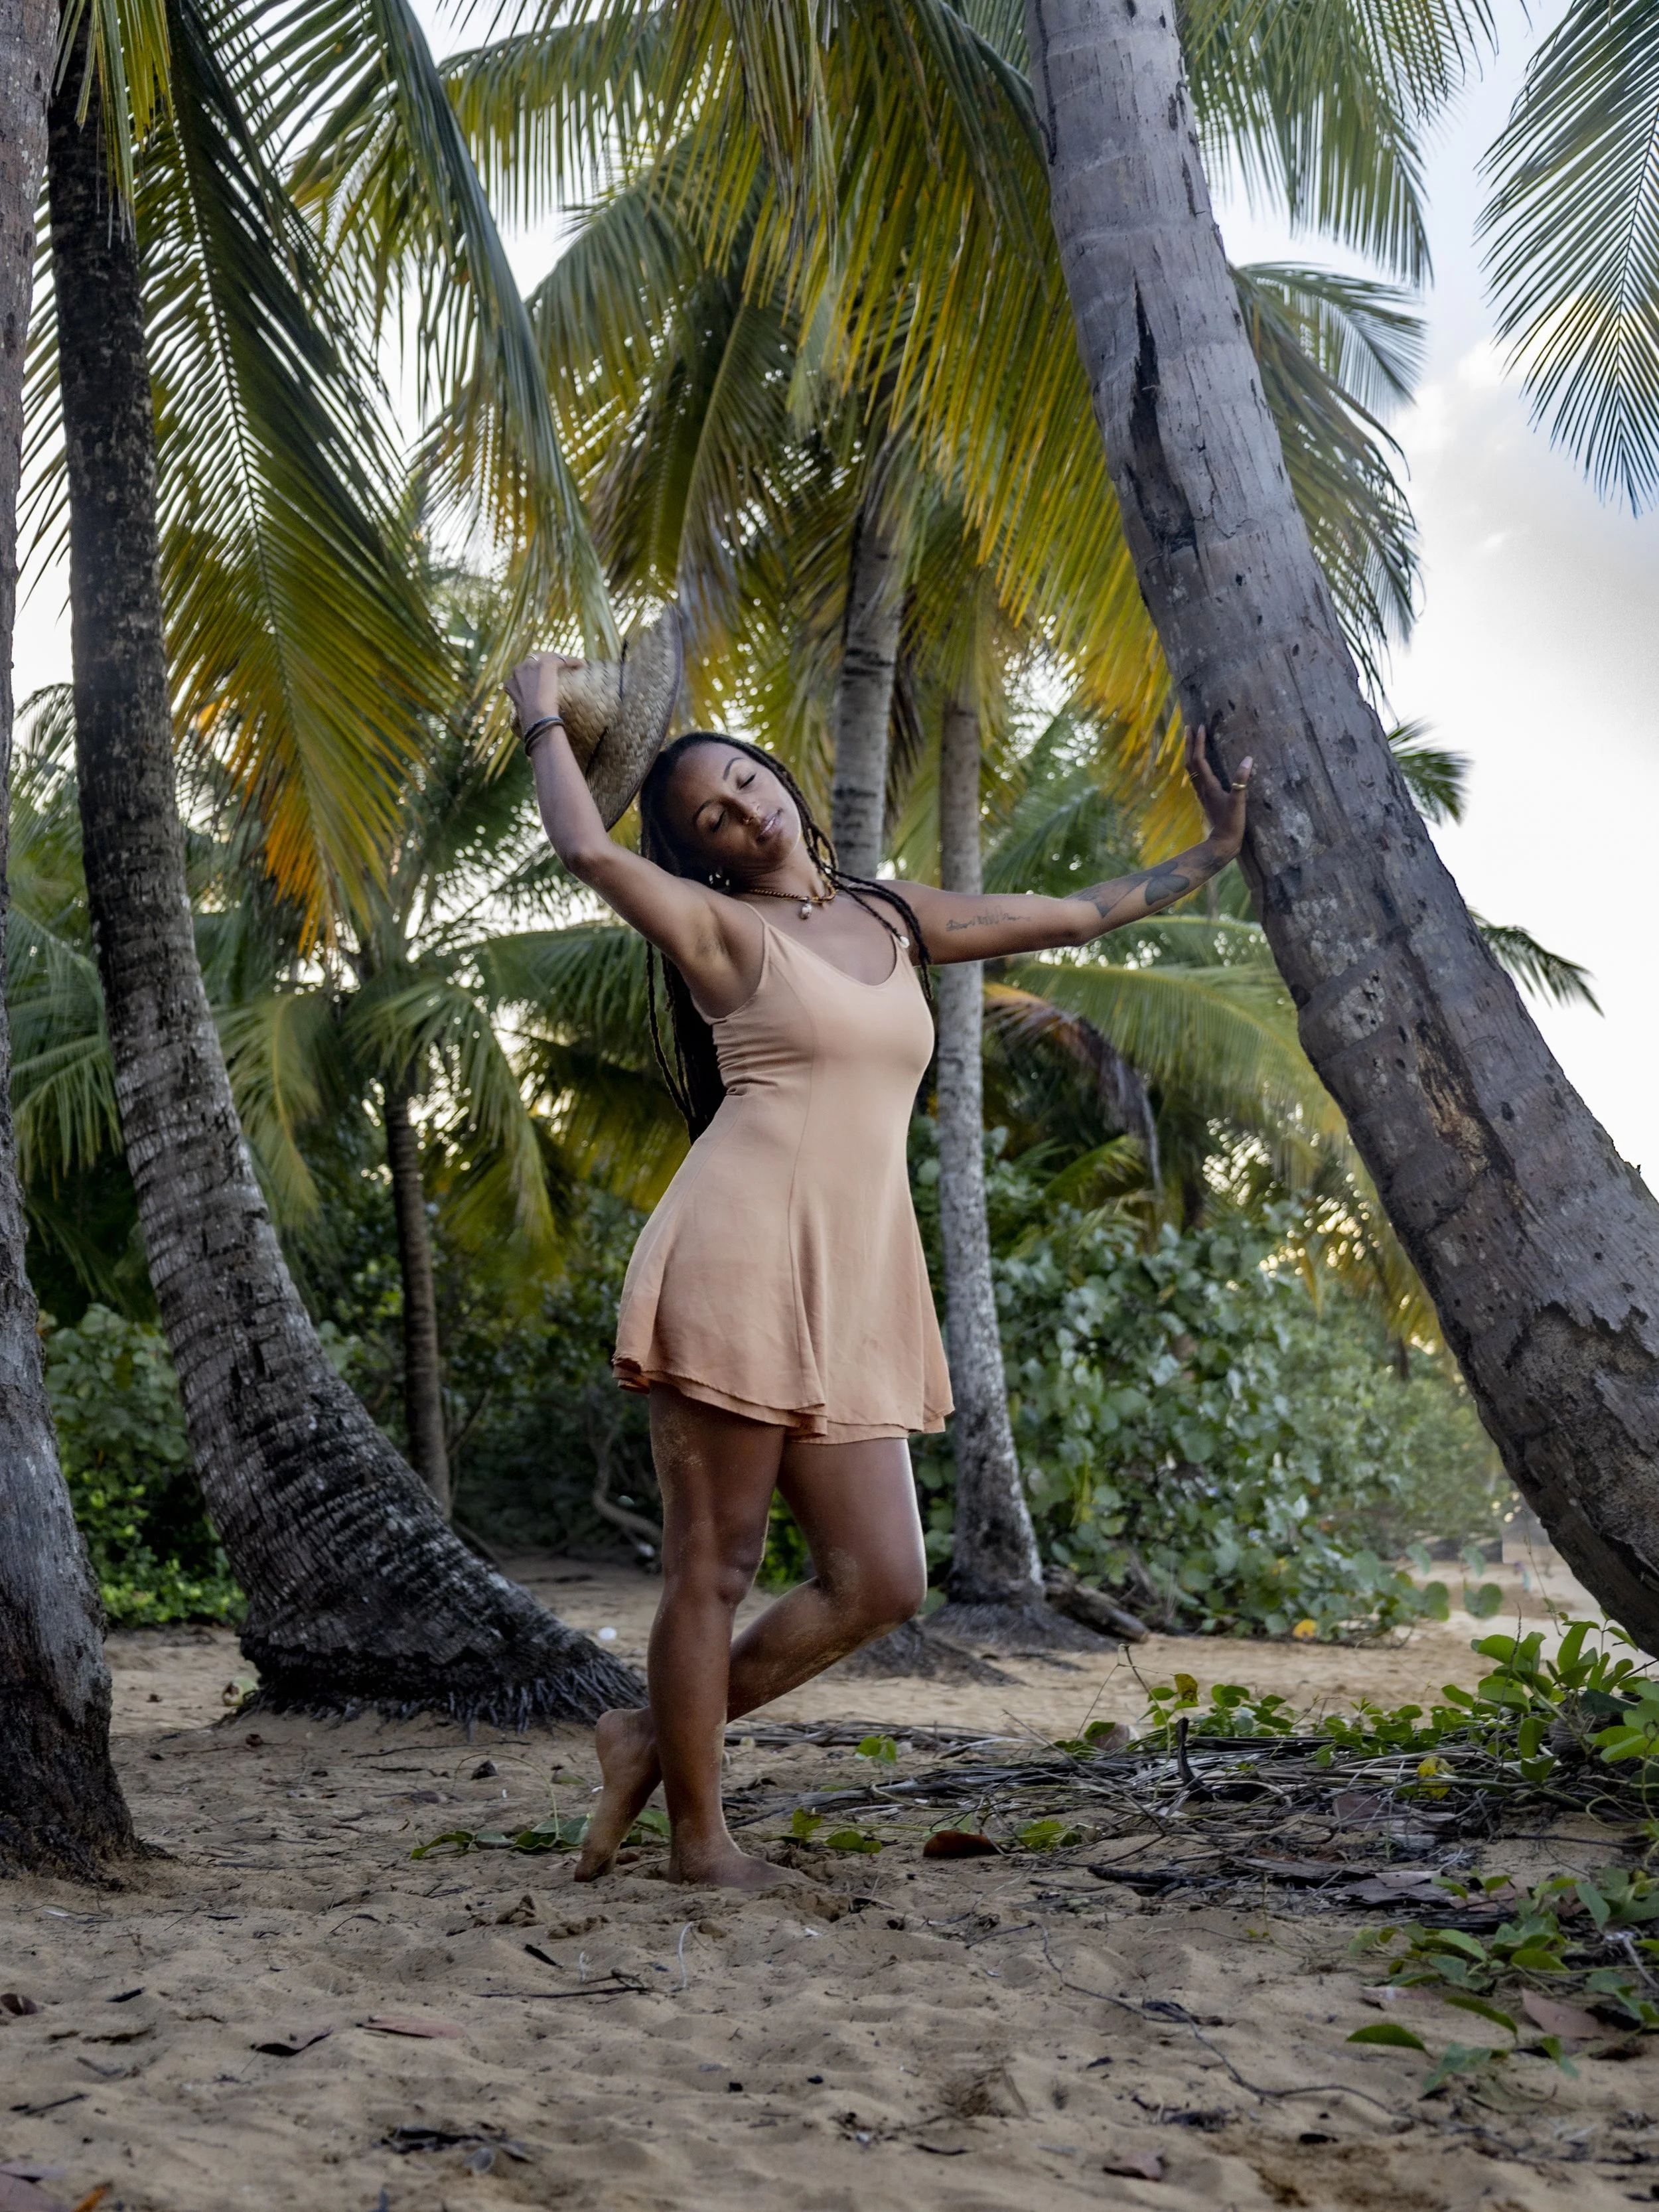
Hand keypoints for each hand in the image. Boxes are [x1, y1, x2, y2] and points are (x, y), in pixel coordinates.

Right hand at [505, 651, 583, 735]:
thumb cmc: (532, 719)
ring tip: (572, 662)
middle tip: (560, 665)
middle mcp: (519, 669)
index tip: (546, 674)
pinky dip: (572, 661)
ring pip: (549, 657)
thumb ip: (525, 703)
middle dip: (547, 660)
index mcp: (512, 680)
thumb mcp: (523, 710)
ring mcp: (532, 665)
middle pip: (536, 658)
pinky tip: (581, 664)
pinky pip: (561, 659)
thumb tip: (531, 709)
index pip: (525, 668)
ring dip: (561, 658)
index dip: (537, 669)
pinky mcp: (546, 665)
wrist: (536, 717)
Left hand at [1185, 724, 1251, 858]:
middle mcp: (1201, 788)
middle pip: (1190, 761)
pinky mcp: (1205, 798)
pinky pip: (1196, 776)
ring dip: (1190, 752)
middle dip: (1189, 743)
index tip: (1200, 727)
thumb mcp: (1239, 802)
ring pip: (1191, 769)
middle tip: (1189, 727)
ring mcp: (1202, 794)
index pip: (1199, 759)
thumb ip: (1241, 782)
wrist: (1222, 844)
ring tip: (1192, 740)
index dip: (1199, 742)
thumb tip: (1248, 759)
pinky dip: (1195, 764)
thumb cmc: (1231, 824)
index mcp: (1208, 786)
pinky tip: (1201, 763)